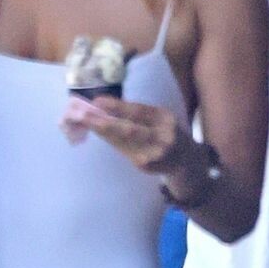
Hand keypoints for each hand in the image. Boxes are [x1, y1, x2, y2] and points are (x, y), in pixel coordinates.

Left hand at [62, 96, 202, 188]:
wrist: (184, 161)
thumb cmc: (165, 133)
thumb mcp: (159, 118)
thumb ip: (138, 114)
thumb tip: (104, 107)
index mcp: (165, 119)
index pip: (138, 111)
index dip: (117, 106)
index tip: (97, 101)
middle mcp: (162, 137)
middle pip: (130, 130)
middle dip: (104, 122)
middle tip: (83, 116)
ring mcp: (153, 154)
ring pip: (122, 142)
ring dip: (102, 132)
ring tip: (85, 122)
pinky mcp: (144, 166)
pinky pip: (122, 150)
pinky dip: (109, 140)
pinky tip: (99, 133)